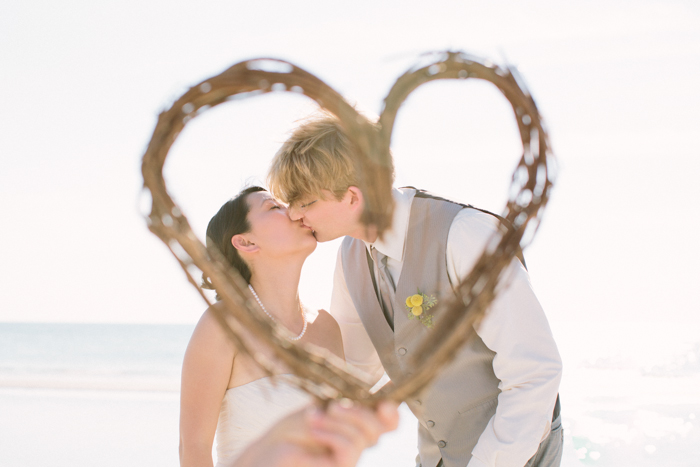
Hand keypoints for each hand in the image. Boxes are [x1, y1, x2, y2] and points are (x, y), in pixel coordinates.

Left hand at [235, 400, 399, 466]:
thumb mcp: (322, 406)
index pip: (389, 421)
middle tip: (333, 405)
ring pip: (364, 436)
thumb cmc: (292, 431)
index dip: (392, 411)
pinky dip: (333, 434)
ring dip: (338, 420)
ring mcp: (349, 457)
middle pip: (379, 427)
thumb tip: (371, 387)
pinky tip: (315, 428)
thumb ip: (347, 400)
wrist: (267, 452)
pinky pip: (350, 448)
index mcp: (357, 424)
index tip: (383, 400)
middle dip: (357, 411)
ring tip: (313, 417)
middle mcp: (357, 442)